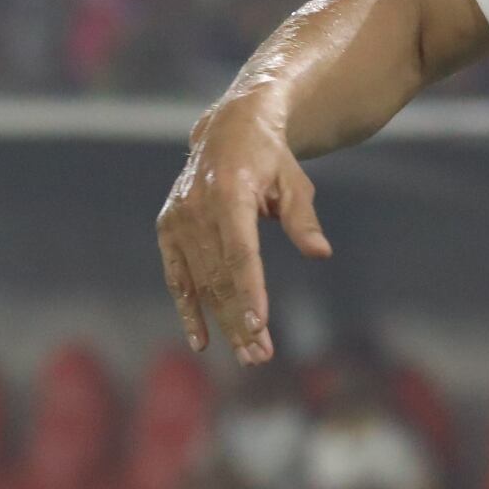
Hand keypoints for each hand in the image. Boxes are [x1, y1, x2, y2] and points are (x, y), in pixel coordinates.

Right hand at [156, 99, 332, 364]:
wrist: (227, 132)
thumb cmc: (270, 162)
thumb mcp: (294, 183)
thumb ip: (304, 221)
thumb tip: (321, 252)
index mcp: (230, 192)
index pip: (240, 252)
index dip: (249, 291)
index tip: (259, 326)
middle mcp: (197, 207)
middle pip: (220, 276)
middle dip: (240, 320)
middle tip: (260, 356)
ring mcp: (178, 219)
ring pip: (202, 283)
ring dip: (223, 322)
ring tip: (248, 354)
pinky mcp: (167, 229)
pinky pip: (177, 277)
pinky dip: (188, 310)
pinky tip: (202, 341)